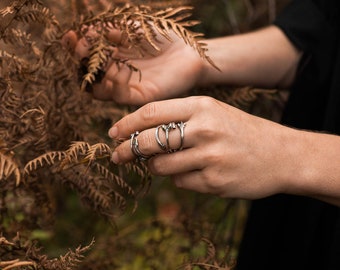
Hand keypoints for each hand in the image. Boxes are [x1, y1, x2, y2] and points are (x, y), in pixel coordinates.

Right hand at [63, 28, 203, 104]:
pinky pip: (121, 96)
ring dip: (93, 78)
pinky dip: (115, 86)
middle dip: (79, 62)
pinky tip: (116, 74)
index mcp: (111, 56)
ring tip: (94, 63)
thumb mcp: (132, 28)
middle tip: (79, 49)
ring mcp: (127, 86)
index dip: (75, 47)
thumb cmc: (162, 36)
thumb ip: (110, 29)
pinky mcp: (141, 96)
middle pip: (88, 75)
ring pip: (99, 90)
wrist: (188, 49)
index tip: (70, 35)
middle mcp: (115, 73)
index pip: (85, 57)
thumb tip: (86, 29)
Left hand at [108, 96, 295, 198]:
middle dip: (127, 150)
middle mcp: (204, 129)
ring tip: (168, 163)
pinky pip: (180, 182)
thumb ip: (179, 120)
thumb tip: (139, 135)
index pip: (151, 112)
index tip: (113, 133)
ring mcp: (210, 157)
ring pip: (161, 166)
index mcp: (202, 106)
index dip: (126, 123)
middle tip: (117, 156)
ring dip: (157, 166)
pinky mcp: (215, 182)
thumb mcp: (214, 113)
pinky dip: (179, 179)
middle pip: (149, 141)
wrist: (282, 154)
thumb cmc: (241, 131)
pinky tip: (196, 172)